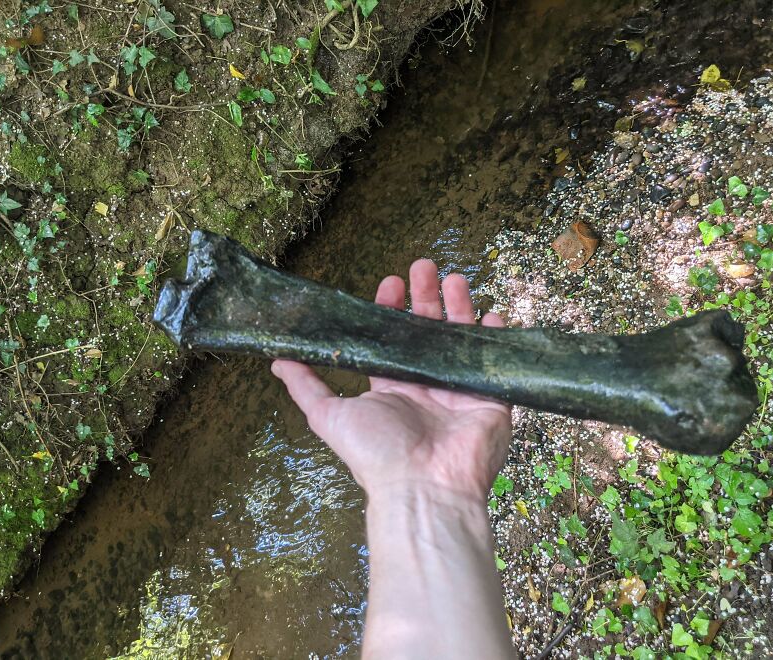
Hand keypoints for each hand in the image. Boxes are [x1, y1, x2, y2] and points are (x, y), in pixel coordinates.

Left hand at [271, 259, 511, 502]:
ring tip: (456, 278)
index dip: (391, 308)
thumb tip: (275, 359)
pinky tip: (493, 315)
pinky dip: (496, 337)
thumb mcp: (329, 415)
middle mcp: (425, 384)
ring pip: (461, 338)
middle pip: (428, 330)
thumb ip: (306, 386)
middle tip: (423, 265)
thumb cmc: (376, 453)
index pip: (393, 338)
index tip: (390, 282)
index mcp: (393, 386)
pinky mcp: (489, 399)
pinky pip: (495, 361)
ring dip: (459, 306)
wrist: (424, 488)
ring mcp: (458, 389)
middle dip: (426, 296)